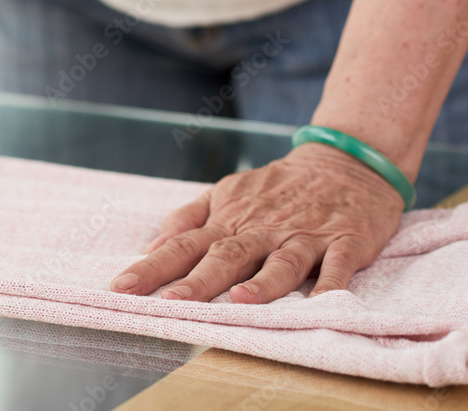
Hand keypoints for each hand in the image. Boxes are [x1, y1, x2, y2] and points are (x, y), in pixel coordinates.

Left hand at [109, 143, 404, 302]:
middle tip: (172, 303)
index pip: (183, 245)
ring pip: (281, 262)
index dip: (153, 267)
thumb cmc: (275, 189)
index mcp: (229, 220)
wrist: (344, 163)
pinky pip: (339, 265)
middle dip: (198, 281)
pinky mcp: (346, 241)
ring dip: (263, 283)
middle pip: (226, 256)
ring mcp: (304, 235)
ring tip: (241, 301)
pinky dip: (331, 283)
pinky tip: (322, 304)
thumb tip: (151, 248)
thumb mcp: (226, 193)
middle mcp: (262, 229)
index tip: (122, 288)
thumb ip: (188, 219)